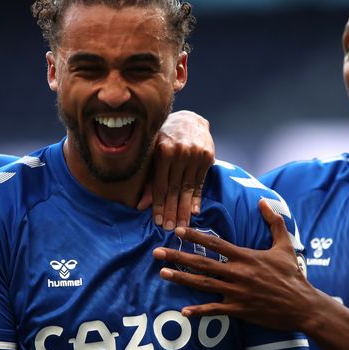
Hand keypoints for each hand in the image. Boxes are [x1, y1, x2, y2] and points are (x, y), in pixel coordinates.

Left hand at [139, 110, 213, 229]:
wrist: (190, 119)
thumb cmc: (166, 138)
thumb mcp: (153, 154)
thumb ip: (149, 180)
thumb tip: (140, 206)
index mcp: (163, 150)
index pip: (160, 184)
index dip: (158, 205)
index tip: (157, 222)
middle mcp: (180, 152)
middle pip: (174, 189)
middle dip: (171, 211)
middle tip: (168, 229)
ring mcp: (195, 154)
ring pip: (188, 188)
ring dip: (184, 209)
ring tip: (181, 225)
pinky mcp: (208, 156)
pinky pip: (200, 182)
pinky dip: (196, 197)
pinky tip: (194, 211)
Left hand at [153, 199, 311, 329]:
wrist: (303, 305)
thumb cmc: (293, 274)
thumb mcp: (285, 244)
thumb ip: (273, 221)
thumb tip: (263, 200)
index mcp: (246, 256)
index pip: (215, 243)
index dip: (195, 236)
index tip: (178, 231)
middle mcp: (238, 273)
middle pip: (202, 263)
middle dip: (177, 257)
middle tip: (157, 253)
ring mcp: (237, 292)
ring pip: (203, 284)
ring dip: (181, 279)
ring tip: (162, 274)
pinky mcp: (239, 310)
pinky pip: (215, 310)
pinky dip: (199, 310)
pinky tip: (183, 311)